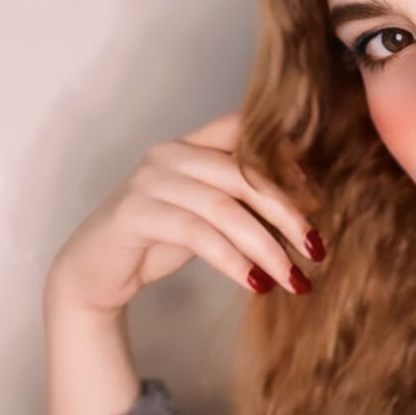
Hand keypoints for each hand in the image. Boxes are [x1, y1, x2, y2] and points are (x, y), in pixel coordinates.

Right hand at [44, 110, 325, 314]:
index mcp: (192, 144)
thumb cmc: (158, 240)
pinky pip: (198, 234)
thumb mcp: (209, 214)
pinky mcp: (135, 213)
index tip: (320, 192)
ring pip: (225, 208)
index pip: (245, 130)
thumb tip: (307, 208)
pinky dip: (232, 261)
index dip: (286, 155)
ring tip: (294, 278)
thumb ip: (244, 200)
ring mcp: (150, 180)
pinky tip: (257, 284)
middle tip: (317, 248)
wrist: (94, 273)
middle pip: (244, 175)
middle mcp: (170, 153)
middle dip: (287, 214)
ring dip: (266, 247)